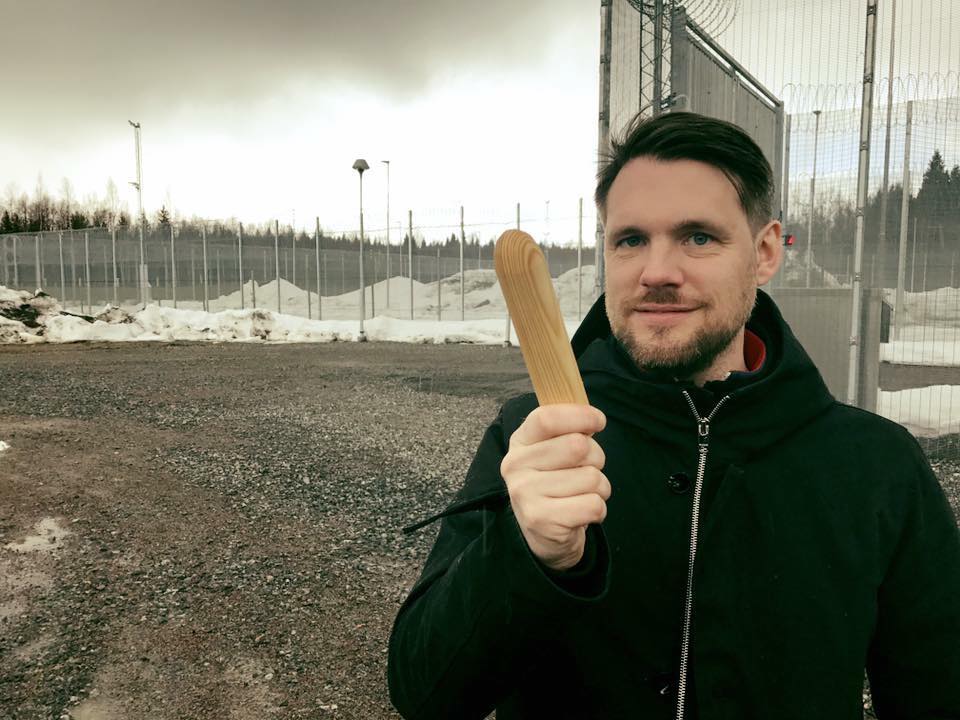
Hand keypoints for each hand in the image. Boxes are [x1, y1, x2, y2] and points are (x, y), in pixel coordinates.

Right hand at [500, 404, 608, 571]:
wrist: (543, 535)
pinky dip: (598, 509)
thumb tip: (593, 418)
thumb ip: (568, 431)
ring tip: (583, 495)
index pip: (547, 418)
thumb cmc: (555, 484)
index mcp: (520, 442)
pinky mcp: (542, 520)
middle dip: (597, 457)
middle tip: (589, 470)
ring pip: (591, 477)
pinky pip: (593, 504)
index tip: (598, 421)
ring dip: (599, 487)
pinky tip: (582, 513)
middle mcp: (516, 466)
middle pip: (577, 445)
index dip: (579, 415)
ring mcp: (525, 494)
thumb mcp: (552, 452)